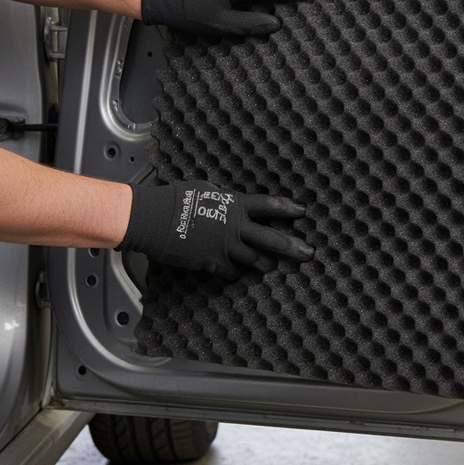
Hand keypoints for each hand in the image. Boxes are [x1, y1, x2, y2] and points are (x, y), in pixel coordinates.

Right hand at [118, 181, 313, 278]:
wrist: (155, 219)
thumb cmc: (177, 198)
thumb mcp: (207, 190)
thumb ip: (225, 199)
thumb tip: (231, 201)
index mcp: (237, 205)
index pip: (270, 206)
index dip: (288, 209)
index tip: (302, 212)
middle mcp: (236, 227)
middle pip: (272, 239)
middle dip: (293, 247)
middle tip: (308, 253)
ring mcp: (226, 247)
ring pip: (256, 260)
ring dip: (267, 264)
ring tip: (274, 267)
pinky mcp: (213, 263)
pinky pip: (232, 272)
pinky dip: (236, 273)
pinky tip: (239, 274)